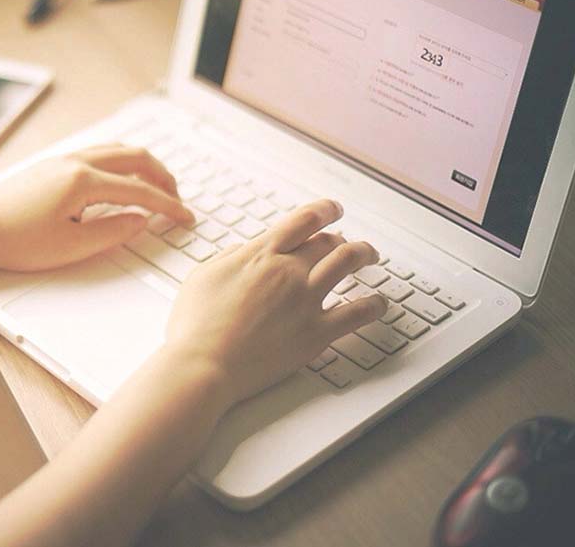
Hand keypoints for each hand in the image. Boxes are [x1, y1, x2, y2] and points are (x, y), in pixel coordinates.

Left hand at [0, 145, 194, 271]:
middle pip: (134, 157)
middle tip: (177, 199)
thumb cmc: (13, 240)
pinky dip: (121, 162)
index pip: (140, 190)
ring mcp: (61, 160)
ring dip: (142, 165)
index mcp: (83, 181)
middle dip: (162, 176)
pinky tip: (121, 179)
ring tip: (155, 186)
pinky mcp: (51, 166)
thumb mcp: (71, 247)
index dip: (168, 206)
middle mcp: (74, 162)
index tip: (185, 218)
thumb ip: (113, 232)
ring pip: (116, 150)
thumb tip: (140, 220)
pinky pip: (98, 152)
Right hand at [164, 199, 385, 407]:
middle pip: (328, 241)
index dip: (323, 210)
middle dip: (339, 237)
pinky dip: (374, 304)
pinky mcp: (316, 332)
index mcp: (260, 254)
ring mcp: (305, 300)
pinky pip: (358, 312)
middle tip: (344, 241)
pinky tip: (379, 303)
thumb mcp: (202, 276)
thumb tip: (243, 249)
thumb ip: (228, 258)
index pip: (303, 220)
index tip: (332, 209)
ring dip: (364, 253)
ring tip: (370, 255)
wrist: (203, 364)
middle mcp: (288, 271)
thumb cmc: (195, 326)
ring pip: (349, 262)